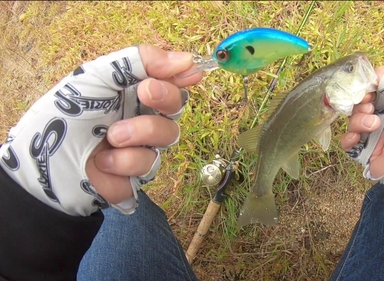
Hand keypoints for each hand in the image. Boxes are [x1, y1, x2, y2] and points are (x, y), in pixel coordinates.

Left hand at [0, 45, 201, 215]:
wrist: (41, 162)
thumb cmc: (64, 115)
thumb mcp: (96, 77)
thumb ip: (138, 62)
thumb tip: (186, 61)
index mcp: (133, 91)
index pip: (170, 80)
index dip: (184, 76)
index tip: (190, 73)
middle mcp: (143, 116)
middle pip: (177, 106)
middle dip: (165, 97)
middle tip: (146, 92)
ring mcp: (143, 146)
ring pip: (168, 136)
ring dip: (140, 133)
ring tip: (110, 137)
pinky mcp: (137, 175)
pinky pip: (149, 166)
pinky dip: (123, 163)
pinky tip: (101, 162)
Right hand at [340, 66, 383, 212]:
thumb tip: (375, 70)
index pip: (373, 90)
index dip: (365, 87)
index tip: (367, 89)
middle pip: (358, 104)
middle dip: (360, 103)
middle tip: (369, 107)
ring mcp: (374, 136)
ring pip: (351, 121)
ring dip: (356, 120)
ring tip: (372, 125)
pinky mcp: (365, 154)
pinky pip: (348, 143)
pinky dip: (348, 138)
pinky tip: (356, 138)